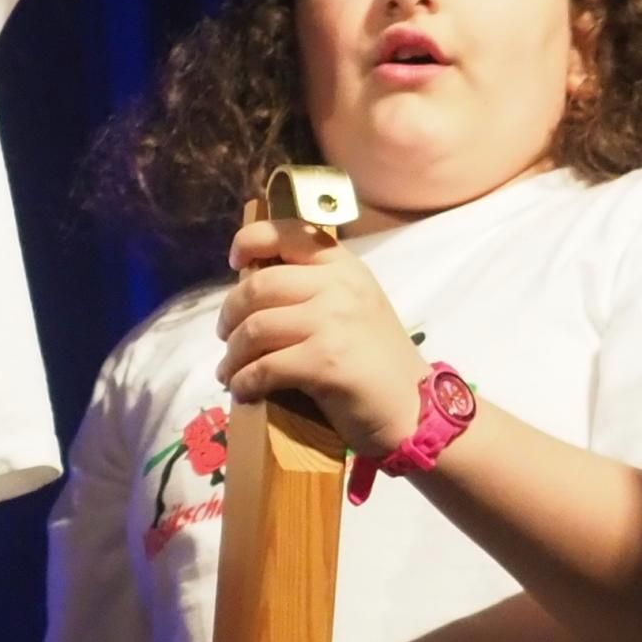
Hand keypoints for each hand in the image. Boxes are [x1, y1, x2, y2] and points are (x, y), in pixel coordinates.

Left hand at [216, 214, 425, 458]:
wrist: (414, 408)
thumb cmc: (375, 360)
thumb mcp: (352, 306)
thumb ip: (312, 288)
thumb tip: (250, 283)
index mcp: (344, 267)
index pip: (287, 233)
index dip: (249, 241)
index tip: (235, 263)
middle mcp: (339, 286)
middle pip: (257, 287)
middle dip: (230, 315)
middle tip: (226, 336)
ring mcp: (333, 322)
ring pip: (255, 328)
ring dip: (233, 355)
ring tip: (229, 371)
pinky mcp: (325, 362)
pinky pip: (263, 367)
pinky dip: (244, 381)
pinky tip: (243, 389)